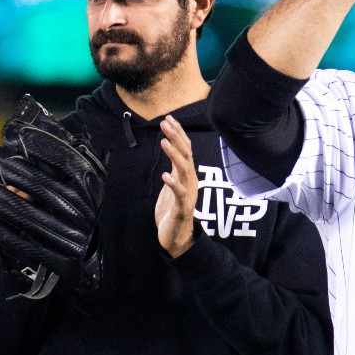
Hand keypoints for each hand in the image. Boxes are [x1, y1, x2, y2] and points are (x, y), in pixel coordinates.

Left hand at [156, 115, 197, 257]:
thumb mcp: (174, 184)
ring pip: (184, 169)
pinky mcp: (182, 206)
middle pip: (186, 153)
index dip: (178, 133)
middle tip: (166, 122)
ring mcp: (188, 192)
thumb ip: (175, 168)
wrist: (178, 236)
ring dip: (174, 154)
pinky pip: (179, 192)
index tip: (169, 118)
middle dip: (176, 137)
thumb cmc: (174, 209)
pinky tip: (165, 175)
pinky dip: (173, 183)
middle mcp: (190, 180)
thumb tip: (172, 149)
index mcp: (187, 174)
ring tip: (164, 142)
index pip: (185, 148)